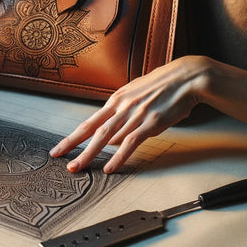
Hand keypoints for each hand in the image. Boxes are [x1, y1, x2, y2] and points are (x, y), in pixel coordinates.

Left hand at [50, 56, 214, 173]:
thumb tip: (113, 135)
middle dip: (73, 146)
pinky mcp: (150, 123)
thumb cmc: (163, 87)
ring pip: (106, 137)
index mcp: (117, 100)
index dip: (73, 137)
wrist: (186, 78)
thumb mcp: (137, 95)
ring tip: (77, 167)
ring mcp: (135, 115)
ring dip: (90, 154)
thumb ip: (123, 113)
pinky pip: (130, 143)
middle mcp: (121, 107)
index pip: (89, 122)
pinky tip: (109, 168)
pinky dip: (118, 157)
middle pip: (92, 130)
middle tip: (60, 159)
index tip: (60, 148)